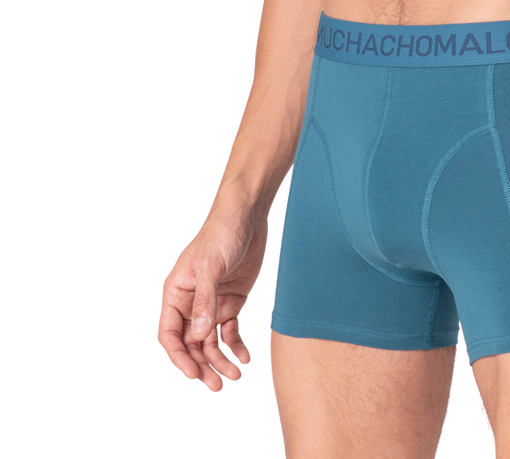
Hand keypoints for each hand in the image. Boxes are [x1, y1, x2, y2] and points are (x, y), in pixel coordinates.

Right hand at [156, 214, 270, 393]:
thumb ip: (205, 301)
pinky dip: (236, 347)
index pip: (170, 335)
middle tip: (218, 386)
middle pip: (191, 345)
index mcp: (176, 294)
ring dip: (221, 361)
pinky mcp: (231, 303)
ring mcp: (212, 305)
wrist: (247, 215)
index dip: (179, 357)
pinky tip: (246, 357)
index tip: (194, 375)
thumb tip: (198, 336)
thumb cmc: (221, 234)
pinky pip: (230, 332)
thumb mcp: (210, 266)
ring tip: (236, 376)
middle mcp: (191, 304)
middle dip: (203, 366)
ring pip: (211, 343)